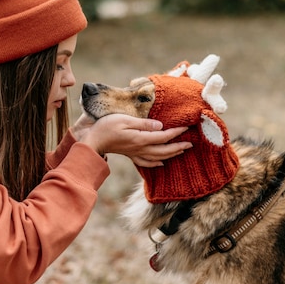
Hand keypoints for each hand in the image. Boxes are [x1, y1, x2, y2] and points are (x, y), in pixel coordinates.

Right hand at [72, 113, 191, 166]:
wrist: (93, 140)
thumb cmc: (107, 127)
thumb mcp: (125, 120)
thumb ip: (144, 123)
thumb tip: (161, 126)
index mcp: (140, 138)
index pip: (164, 136)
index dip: (176, 132)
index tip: (186, 127)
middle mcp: (140, 148)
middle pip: (164, 150)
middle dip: (179, 147)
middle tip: (191, 143)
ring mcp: (136, 153)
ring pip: (158, 157)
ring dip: (171, 155)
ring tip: (181, 151)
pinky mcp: (130, 155)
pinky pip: (147, 163)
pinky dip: (156, 164)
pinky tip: (162, 163)